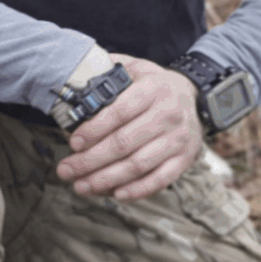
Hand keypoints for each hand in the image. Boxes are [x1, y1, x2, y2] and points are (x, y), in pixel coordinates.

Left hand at [55, 54, 202, 201]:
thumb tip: (76, 76)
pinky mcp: (184, 159)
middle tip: (66, 170)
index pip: (119, 112)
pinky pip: (159, 180)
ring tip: (81, 185)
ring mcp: (178, 139)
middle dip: (90, 160)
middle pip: (124, 143)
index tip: (73, 142)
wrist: (194, 98)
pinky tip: (115, 194)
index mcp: (153, 89)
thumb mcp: (136, 67)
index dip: (94, 130)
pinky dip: (137, 190)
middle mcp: (168, 114)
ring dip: (106, 179)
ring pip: (138, 165)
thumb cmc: (155, 85)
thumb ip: (110, 70)